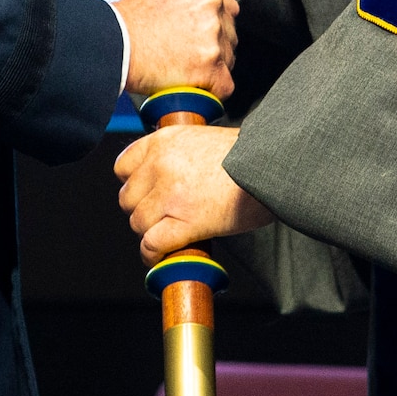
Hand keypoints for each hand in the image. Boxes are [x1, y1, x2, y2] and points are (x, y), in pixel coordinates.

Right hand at [114, 0, 238, 99]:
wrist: (113, 46)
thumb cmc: (126, 20)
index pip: (225, 4)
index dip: (214, 22)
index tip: (200, 32)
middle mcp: (213, 3)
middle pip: (229, 30)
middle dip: (214, 43)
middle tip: (189, 53)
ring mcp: (214, 36)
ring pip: (228, 57)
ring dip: (212, 66)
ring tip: (184, 70)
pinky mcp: (212, 67)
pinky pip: (225, 84)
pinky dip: (211, 90)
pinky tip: (194, 87)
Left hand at [115, 125, 273, 264]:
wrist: (273, 165)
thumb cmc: (249, 154)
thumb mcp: (203, 140)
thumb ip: (177, 155)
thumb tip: (165, 179)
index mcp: (164, 140)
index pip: (123, 166)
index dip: (133, 185)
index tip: (144, 194)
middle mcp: (161, 165)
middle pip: (127, 198)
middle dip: (142, 211)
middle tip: (161, 217)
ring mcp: (170, 194)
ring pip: (138, 223)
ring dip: (150, 233)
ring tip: (168, 235)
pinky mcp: (185, 221)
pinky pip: (152, 244)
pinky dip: (154, 254)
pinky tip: (163, 255)